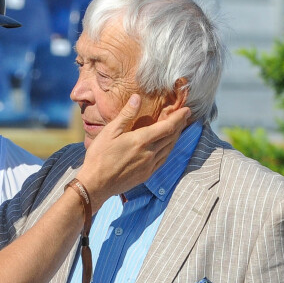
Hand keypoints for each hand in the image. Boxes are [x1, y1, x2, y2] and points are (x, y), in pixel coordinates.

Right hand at [76, 95, 190, 211]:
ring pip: (169, 149)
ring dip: (176, 138)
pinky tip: (167, 147)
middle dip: (180, 126)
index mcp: (141, 140)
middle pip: (171, 137)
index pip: (168, 127)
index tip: (187, 110)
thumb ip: (126, 115)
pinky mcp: (146, 175)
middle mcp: (149, 153)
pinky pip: (163, 160)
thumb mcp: (109, 132)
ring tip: (178, 130)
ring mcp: (149, 166)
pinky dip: (168, 150)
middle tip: (185, 117)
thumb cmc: (99, 157)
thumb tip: (137, 98)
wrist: (96, 184)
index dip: (179, 118)